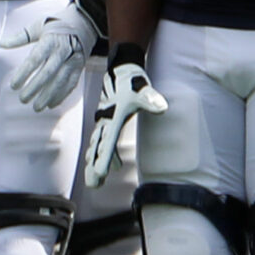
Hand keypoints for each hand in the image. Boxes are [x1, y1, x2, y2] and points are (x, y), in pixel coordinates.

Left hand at [0, 1, 99, 109]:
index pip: (35, 59)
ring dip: (48, 96)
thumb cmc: (57, 24)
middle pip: (48, 73)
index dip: (24, 73)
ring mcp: (73, 60)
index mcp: (50, 40)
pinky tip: (51, 104)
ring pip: (60, 81)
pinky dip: (61, 96)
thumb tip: (2, 44)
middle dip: (35, 88)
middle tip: (23, 99)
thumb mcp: (38, 25)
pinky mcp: (80, 67)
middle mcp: (63, 51)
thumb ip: (21, 36)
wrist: (84, 23)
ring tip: (36, 107)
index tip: (13, 85)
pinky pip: (71, 84)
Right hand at [83, 57, 167, 186]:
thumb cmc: (133, 80)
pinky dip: (106, 154)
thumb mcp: (143, 89)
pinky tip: (114, 167)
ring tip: (95, 182)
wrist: (121, 69)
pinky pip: (104, 141)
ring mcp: (105, 121)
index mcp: (113, 117)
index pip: (108, 141)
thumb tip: (162, 106)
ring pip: (98, 146)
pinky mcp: (108, 121)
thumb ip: (150, 99)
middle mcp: (105, 121)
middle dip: (95, 166)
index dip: (104, 158)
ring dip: (96, 163)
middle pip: (98, 148)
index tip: (101, 173)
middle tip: (93, 185)